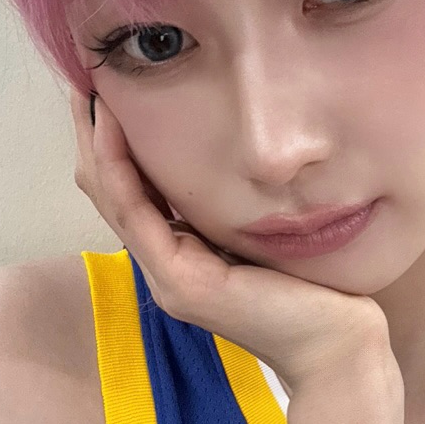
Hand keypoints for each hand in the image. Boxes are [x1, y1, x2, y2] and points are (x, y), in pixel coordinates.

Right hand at [69, 87, 396, 395]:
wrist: (339, 347)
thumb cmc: (318, 290)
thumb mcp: (267, 234)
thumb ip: (237, 207)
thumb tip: (230, 154)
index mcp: (181, 258)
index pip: (130, 193)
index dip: (111, 142)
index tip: (107, 89)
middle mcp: (165, 267)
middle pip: (108, 191)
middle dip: (92, 134)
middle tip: (85, 76)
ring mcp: (167, 278)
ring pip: (111, 198)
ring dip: (95, 142)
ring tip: (88, 91)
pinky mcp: (181, 282)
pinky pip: (135, 213)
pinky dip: (118, 166)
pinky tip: (113, 126)